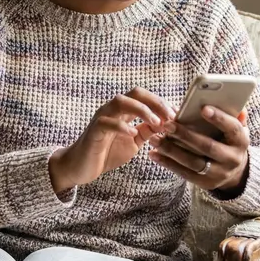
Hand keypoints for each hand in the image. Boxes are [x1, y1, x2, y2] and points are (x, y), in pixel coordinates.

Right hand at [49, 88, 173, 191]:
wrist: (81, 167)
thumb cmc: (106, 153)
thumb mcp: (133, 143)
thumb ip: (146, 132)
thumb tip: (166, 125)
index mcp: (124, 112)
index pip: (145, 97)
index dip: (162, 103)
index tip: (178, 115)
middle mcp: (113, 110)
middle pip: (136, 93)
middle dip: (156, 102)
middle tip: (170, 116)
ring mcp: (103, 118)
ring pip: (121, 101)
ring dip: (142, 110)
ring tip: (155, 123)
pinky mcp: (94, 130)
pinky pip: (108, 122)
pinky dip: (122, 126)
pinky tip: (133, 134)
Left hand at [148, 107, 249, 191]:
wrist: (235, 173)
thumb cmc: (229, 142)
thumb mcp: (235, 130)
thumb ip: (233, 116)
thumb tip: (232, 103)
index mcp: (241, 141)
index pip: (233, 128)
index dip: (219, 118)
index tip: (203, 108)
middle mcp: (232, 159)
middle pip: (208, 147)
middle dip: (186, 135)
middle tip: (167, 125)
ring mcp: (219, 173)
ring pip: (193, 162)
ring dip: (171, 150)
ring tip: (154, 139)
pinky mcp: (205, 183)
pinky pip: (184, 173)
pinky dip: (168, 163)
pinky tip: (154, 154)